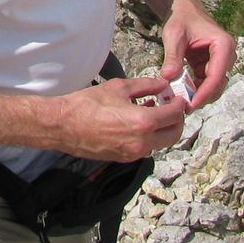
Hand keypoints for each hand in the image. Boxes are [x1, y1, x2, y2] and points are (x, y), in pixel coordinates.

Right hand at [53, 77, 187, 161]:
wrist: (64, 125)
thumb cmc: (87, 104)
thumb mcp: (118, 87)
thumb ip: (145, 85)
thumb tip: (162, 84)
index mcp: (143, 122)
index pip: (174, 115)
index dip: (179, 105)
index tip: (178, 98)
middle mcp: (142, 142)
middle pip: (173, 135)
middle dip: (177, 121)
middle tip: (173, 108)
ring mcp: (134, 153)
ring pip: (160, 143)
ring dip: (163, 129)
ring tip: (153, 112)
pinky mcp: (124, 158)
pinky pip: (145, 148)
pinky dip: (149, 136)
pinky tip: (138, 123)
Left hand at [160, 0, 235, 110]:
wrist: (183, 10)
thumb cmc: (180, 19)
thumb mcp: (174, 36)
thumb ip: (172, 57)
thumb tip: (167, 78)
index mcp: (223, 45)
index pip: (217, 75)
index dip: (205, 92)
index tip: (191, 104)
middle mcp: (227, 55)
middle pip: (218, 84)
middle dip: (202, 97)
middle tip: (183, 108)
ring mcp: (221, 61)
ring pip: (214, 86)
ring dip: (199, 94)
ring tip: (181, 102)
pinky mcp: (212, 65)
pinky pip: (206, 82)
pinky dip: (195, 88)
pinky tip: (182, 93)